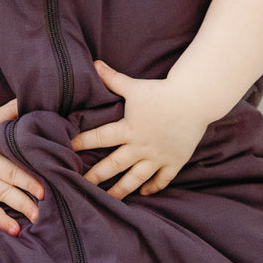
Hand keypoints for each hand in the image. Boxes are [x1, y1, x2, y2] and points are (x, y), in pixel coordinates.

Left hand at [70, 60, 211, 198]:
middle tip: (81, 185)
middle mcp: (141, 146)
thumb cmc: (162, 92)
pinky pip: (162, 179)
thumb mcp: (135, 86)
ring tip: (108, 199)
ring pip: (136, 178)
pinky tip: (144, 193)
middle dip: (96, 176)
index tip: (67, 149)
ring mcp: (158, 156)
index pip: (99, 138)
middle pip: (114, 165)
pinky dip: (153, 187)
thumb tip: (95, 64)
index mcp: (128, 129)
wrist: (195, 99)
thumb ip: (113, 79)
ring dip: (121, 190)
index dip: (82, 143)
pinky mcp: (174, 160)